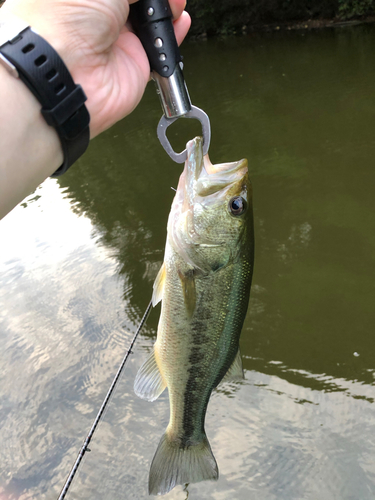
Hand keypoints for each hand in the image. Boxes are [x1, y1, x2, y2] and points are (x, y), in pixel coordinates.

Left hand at [2, 0, 190, 137]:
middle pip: (137, 3)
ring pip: (152, 21)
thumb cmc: (66, 20)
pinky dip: (174, 35)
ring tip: (175, 4)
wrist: (67, 72)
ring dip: (167, 10)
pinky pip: (160, 49)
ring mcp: (119, 42)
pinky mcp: (135, 65)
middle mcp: (100, 17)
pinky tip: (181, 22)